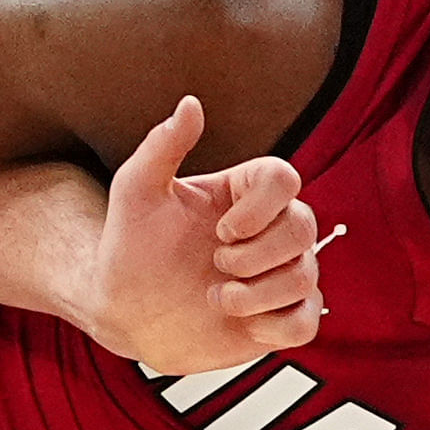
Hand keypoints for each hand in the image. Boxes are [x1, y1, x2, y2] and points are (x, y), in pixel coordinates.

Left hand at [68, 96, 325, 377]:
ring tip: (215, 298)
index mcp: (244, 193)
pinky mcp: (279, 319)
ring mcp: (278, 275)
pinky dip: (276, 326)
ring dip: (257, 294)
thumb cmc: (130, 246)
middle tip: (215, 265)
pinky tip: (241, 323)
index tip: (221, 230)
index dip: (261, 207)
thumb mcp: (135, 192)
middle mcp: (269, 230)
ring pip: (306, 277)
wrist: (123, 312)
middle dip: (256, 255)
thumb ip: (162, 146)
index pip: (285, 179)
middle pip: (305, 227)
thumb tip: (191, 103)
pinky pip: (306, 323)